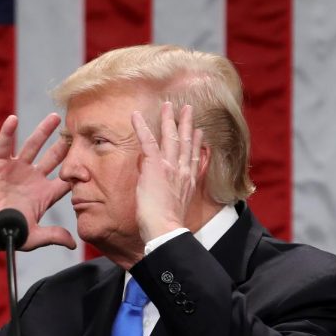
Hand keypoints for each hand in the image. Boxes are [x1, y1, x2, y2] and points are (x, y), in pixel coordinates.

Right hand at [0, 114, 74, 254]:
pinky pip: (3, 146)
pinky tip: (13, 120)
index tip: (91, 156)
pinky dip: (7, 133)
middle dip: (64, 145)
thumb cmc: (3, 235)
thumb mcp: (32, 236)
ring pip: (32, 147)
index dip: (78, 170)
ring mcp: (15, 170)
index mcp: (43, 195)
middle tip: (77, 130)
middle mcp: (32, 179)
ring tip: (55, 118)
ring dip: (42, 132)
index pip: (65, 180)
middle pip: (53, 158)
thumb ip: (53, 236)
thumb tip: (74, 243)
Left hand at [131, 102, 203, 242]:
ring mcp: (169, 166)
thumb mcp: (178, 207)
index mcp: (188, 182)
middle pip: (186, 143)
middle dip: (187, 124)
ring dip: (169, 120)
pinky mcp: (155, 166)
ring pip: (170, 137)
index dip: (197, 144)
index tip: (199, 133)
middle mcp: (182, 171)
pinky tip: (135, 115)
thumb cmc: (168, 225)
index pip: (194, 158)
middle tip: (188, 109)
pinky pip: (147, 141)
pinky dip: (141, 127)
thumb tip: (167, 189)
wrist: (165, 229)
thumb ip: (175, 194)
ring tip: (169, 106)